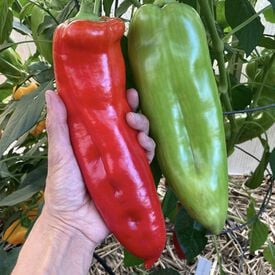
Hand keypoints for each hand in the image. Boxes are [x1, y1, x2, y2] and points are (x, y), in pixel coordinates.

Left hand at [43, 89, 154, 245]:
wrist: (74, 223)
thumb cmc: (62, 188)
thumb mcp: (59, 155)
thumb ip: (58, 126)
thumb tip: (51, 93)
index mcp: (94, 139)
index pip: (109, 116)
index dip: (119, 102)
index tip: (125, 91)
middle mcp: (110, 148)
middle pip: (129, 126)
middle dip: (135, 114)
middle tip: (132, 110)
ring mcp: (123, 162)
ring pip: (140, 140)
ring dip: (144, 130)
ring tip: (139, 130)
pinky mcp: (133, 176)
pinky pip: (145, 160)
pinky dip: (149, 150)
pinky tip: (146, 146)